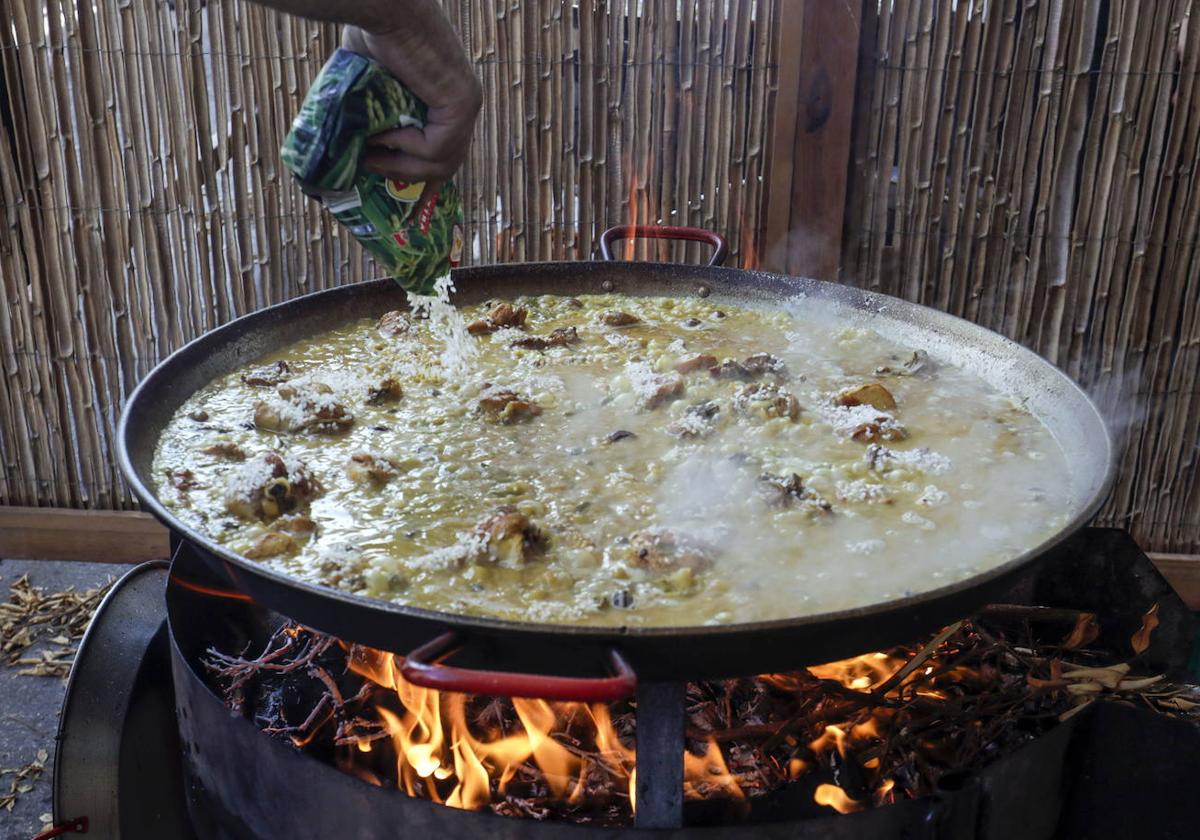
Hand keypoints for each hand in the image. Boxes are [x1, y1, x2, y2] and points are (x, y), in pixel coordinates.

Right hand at [343, 20, 481, 183]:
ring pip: (441, 162)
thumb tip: (355, 144)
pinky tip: (383, 133)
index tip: (397, 188)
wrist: (381, 8)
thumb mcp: (373, 84)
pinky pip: (434, 148)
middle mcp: (466, 103)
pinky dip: (406, 148)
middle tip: (375, 177)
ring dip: (401, 167)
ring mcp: (467, 105)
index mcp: (451, 97)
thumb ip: (377, 113)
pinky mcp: (460, 106)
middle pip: (448, 162)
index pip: (447, 148)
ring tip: (368, 159)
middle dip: (412, 178)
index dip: (423, 173)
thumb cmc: (372, 33)